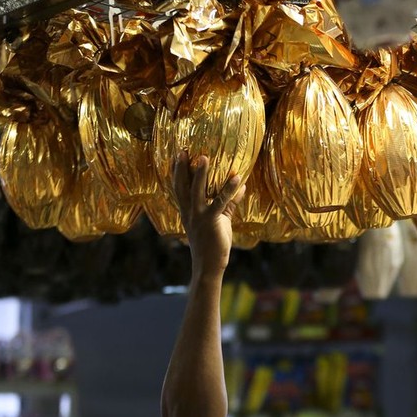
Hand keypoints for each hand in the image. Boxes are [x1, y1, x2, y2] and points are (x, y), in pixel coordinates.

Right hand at [172, 150, 244, 276]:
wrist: (209, 266)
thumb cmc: (213, 244)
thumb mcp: (221, 221)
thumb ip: (229, 204)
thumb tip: (241, 188)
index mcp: (187, 211)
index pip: (178, 188)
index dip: (175, 172)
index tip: (175, 156)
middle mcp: (189, 212)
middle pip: (182, 186)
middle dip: (181, 168)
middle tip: (183, 150)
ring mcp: (198, 216)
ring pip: (197, 191)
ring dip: (201, 174)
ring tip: (204, 157)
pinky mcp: (211, 222)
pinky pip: (220, 202)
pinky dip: (229, 189)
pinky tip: (237, 179)